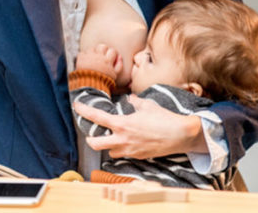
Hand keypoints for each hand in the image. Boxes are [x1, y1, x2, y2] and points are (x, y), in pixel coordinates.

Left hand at [73, 96, 206, 158]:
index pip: (97, 117)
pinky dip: (122, 149)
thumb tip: (130, 99)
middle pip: (95, 144)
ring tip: (112, 138)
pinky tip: (127, 142)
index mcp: (122, 124)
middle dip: (90, 139)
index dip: (84, 111)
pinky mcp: (138, 157)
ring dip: (108, 146)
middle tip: (91, 133)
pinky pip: (124, 155)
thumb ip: (135, 103)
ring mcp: (130, 151)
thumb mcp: (147, 105)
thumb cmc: (164, 118)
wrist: (181, 135)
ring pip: (110, 152)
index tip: (77, 106)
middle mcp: (122, 140)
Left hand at [75, 43, 121, 78]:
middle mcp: (99, 56)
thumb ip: (119, 65)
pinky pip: (82, 53)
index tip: (110, 57)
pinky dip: (83, 56)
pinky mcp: (81, 58)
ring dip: (93, 52)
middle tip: (101, 56)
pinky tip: (85, 61)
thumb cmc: (103, 81)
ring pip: (92, 48)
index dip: (112, 53)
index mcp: (108, 60)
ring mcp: (89, 56)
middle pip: (103, 46)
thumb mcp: (114, 75)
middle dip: (103, 50)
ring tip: (93, 59)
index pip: (112, 50)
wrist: (90, 85)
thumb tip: (120, 56)